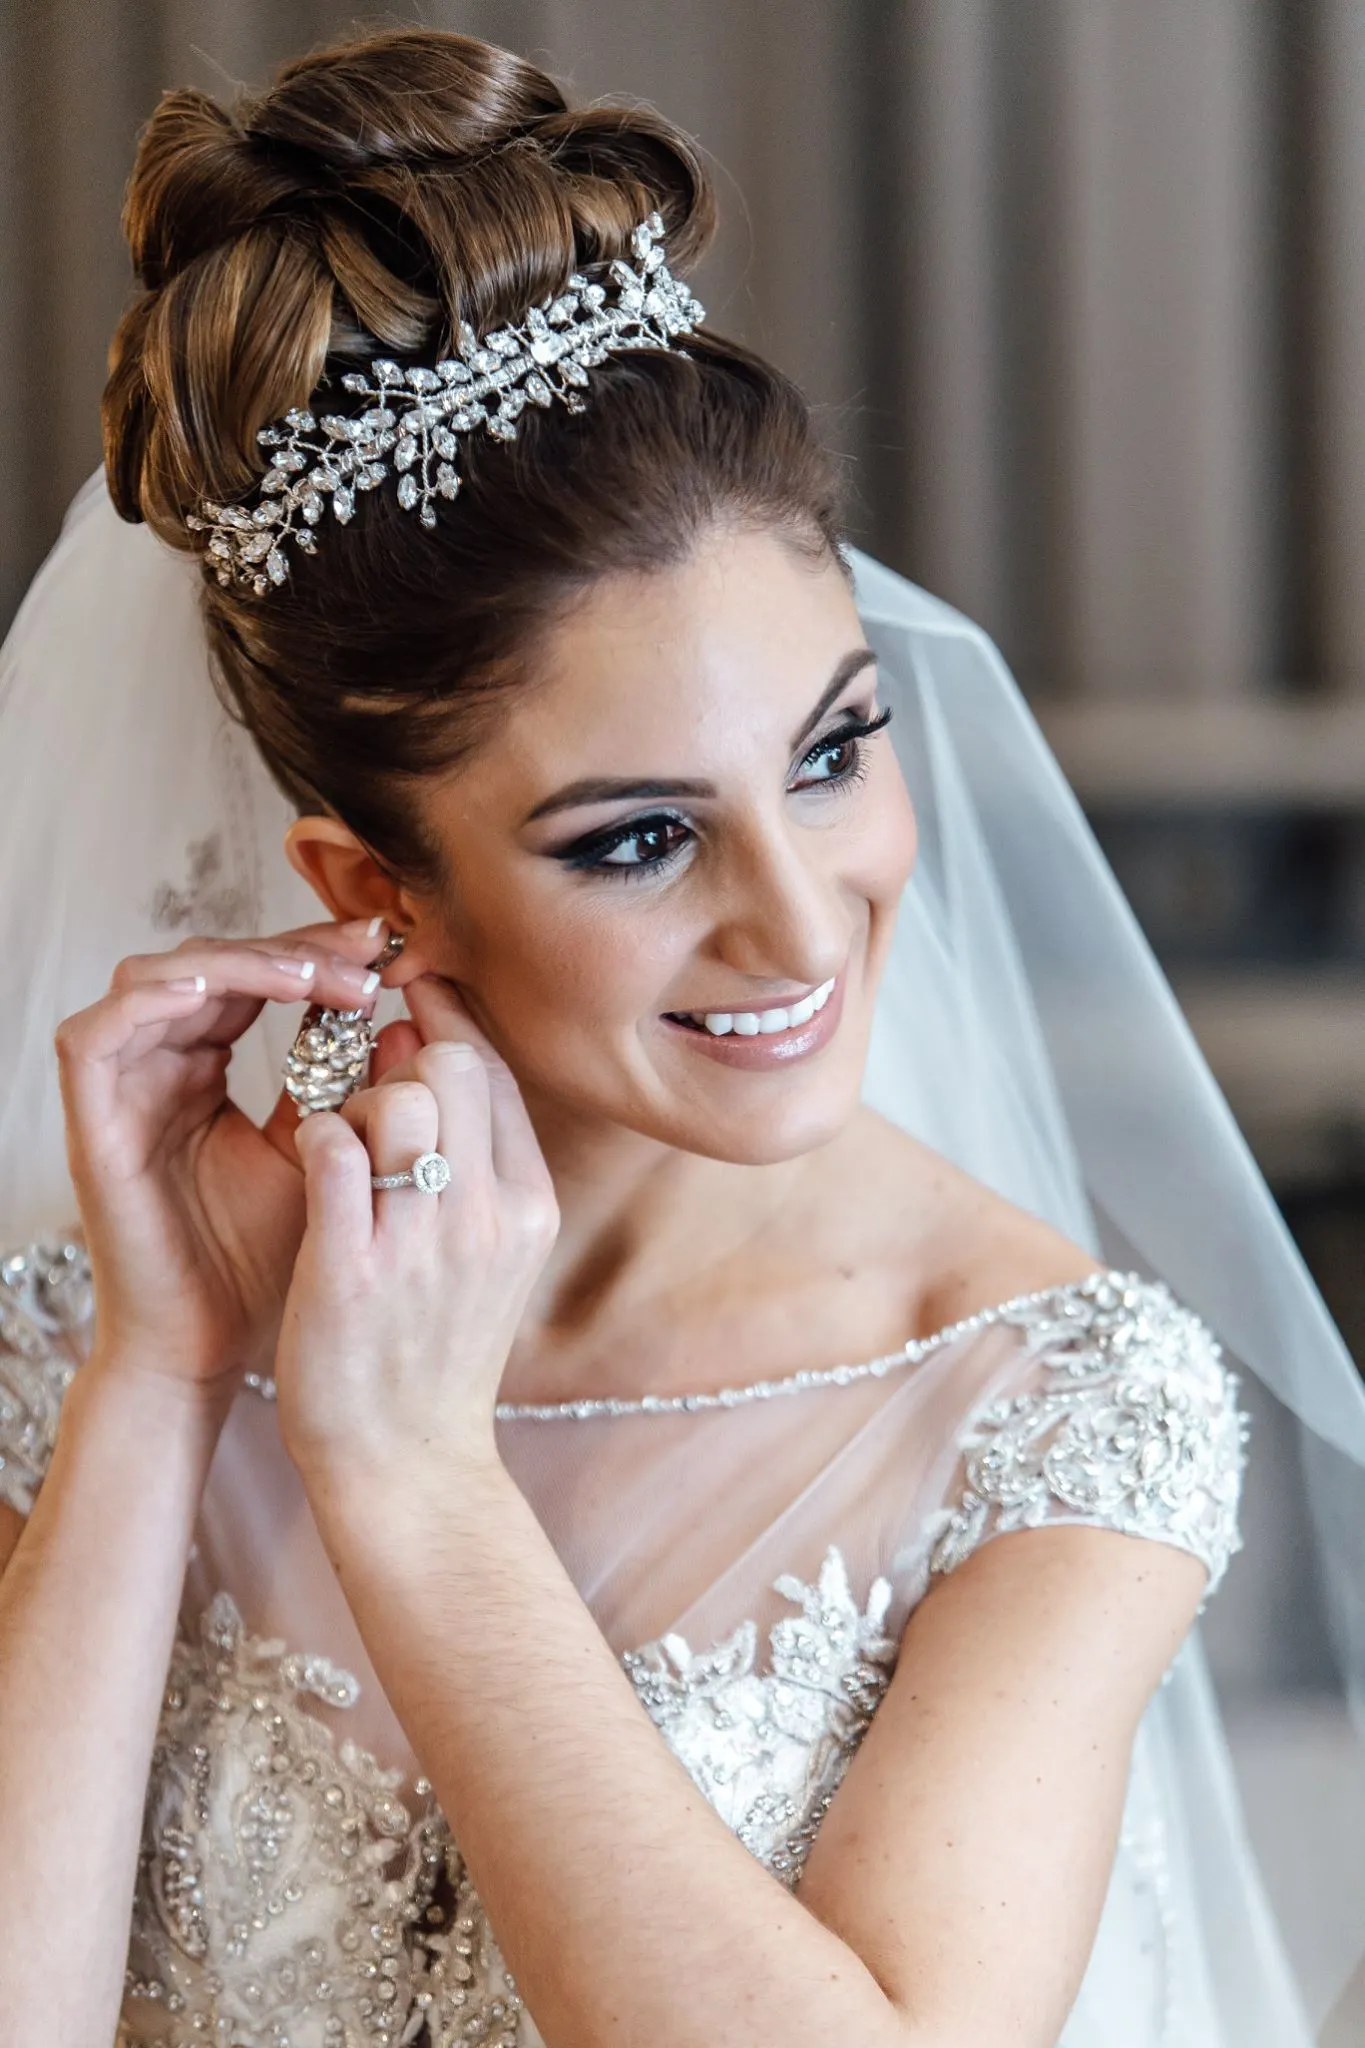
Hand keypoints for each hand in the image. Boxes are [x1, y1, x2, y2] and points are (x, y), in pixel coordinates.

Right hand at [54, 918, 403, 1396]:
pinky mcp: (90, 1121)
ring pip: (158, 978)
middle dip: (290, 948)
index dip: (317, 955)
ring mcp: (123, 1091)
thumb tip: (408, 1025)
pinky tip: (215, 991)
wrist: (209, 1347)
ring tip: (309, 977)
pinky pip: (96, 1034)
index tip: (387, 951)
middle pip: (214, 962)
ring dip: (234, 964)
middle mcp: (162, 1067)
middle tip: (361, 953)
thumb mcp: (323, 1160)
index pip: (259, 979)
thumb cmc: (266, 1264)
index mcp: (212, 1068)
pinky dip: (151, 1000)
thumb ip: (348, 1093)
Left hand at [274, 974, 558, 1489]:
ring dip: (353, 1099)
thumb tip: (420, 1037)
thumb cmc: (436, 1348)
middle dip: (400, 1057)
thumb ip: (471, 1152)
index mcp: (529, 1205)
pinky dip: (314, 1138)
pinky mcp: (353, 1271)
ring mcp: (423, 1245)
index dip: (447, 1020)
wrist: (408, 1463)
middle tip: (369, 1085)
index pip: (495, 1071)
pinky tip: (311, 1166)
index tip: (409, 1003)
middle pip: (450, 1067)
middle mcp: (488, 1218)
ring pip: (394, 1098)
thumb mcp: (489, 1249)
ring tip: (341, 1141)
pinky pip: (331, 1151)